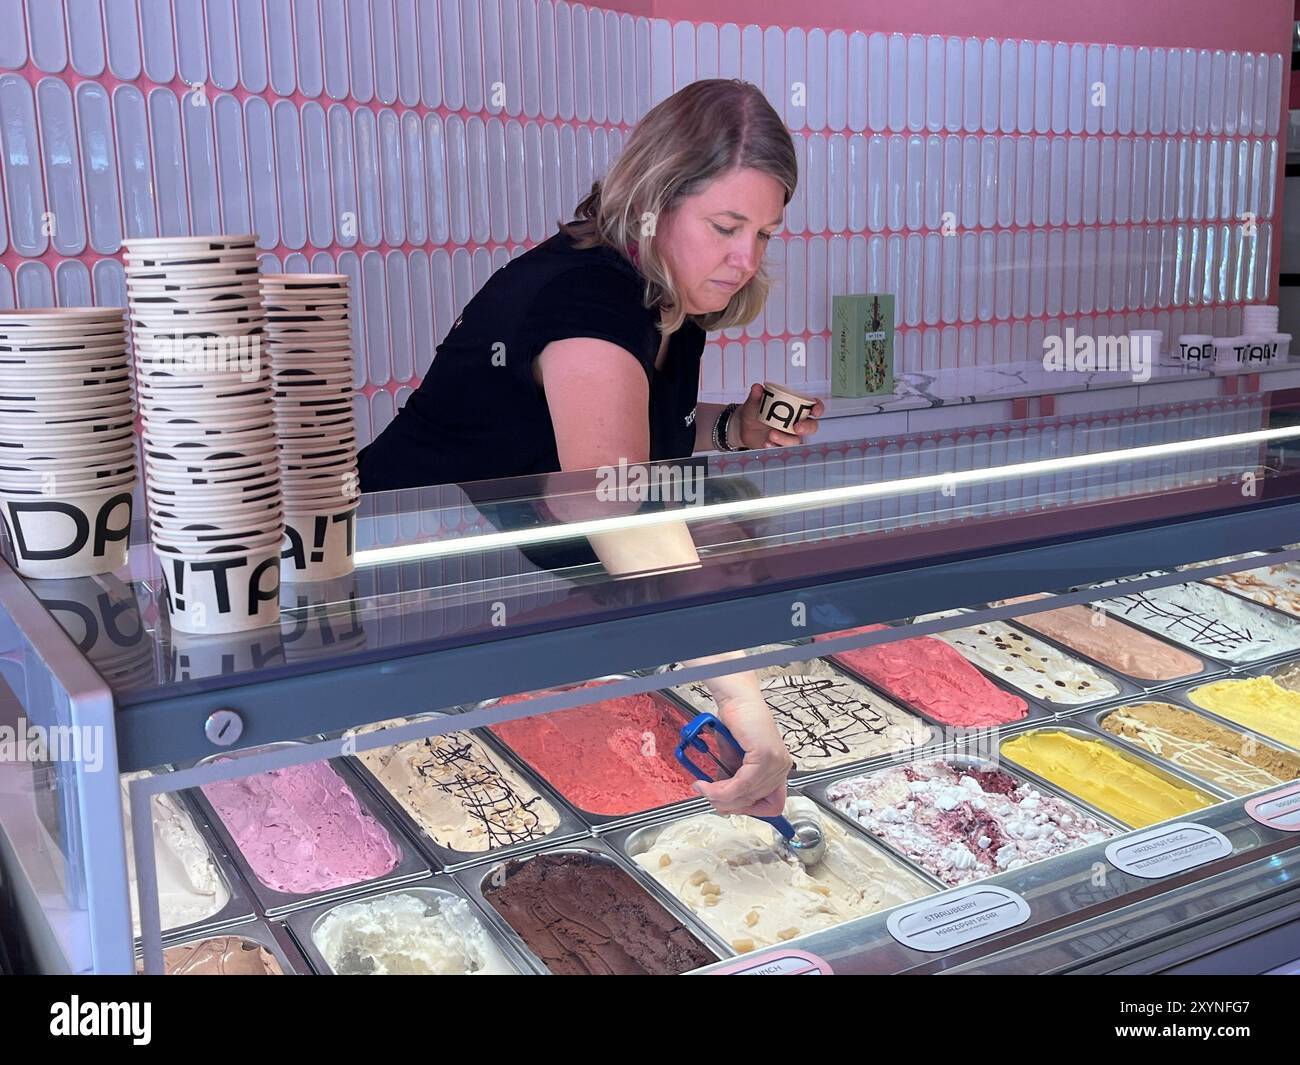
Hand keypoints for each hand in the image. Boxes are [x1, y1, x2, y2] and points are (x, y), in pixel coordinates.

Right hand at [692, 694, 792, 817]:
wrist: (736, 699)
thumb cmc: (737, 722)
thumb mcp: (733, 759)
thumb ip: (731, 781)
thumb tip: (721, 801)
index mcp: (778, 769)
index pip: (773, 805)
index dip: (751, 811)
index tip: (729, 805)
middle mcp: (781, 767)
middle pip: (757, 804)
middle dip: (728, 804)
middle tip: (708, 796)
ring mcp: (776, 762)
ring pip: (747, 796)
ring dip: (720, 796)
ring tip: (704, 789)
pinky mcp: (765, 756)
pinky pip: (742, 784)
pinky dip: (722, 789)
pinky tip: (708, 784)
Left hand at [733, 382, 824, 448]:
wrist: (743, 426)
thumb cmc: (754, 411)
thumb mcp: (754, 402)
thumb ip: (756, 396)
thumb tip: (757, 387)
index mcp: (796, 408)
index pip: (814, 407)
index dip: (818, 408)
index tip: (815, 411)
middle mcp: (796, 422)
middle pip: (812, 426)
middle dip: (807, 427)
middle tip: (796, 427)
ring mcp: (789, 435)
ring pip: (797, 440)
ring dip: (786, 438)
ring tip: (771, 434)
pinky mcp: (781, 445)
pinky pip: (784, 448)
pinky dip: (776, 446)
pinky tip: (766, 443)